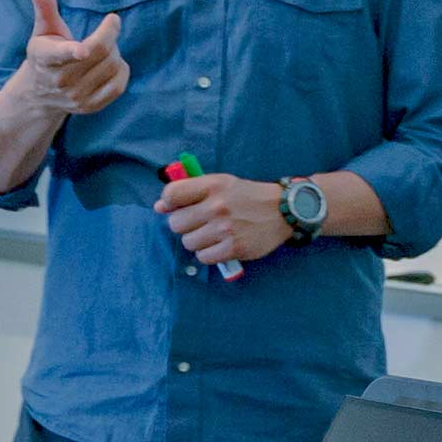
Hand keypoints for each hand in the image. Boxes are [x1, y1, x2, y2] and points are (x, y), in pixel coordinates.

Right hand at [11, 0, 129, 119]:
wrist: (39, 94)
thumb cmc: (46, 53)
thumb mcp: (42, 30)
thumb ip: (44, 7)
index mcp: (45, 58)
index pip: (60, 54)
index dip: (73, 51)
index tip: (83, 49)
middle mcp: (60, 80)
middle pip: (99, 52)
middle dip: (109, 33)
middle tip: (109, 27)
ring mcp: (75, 96)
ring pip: (112, 66)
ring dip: (115, 51)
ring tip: (104, 48)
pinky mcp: (90, 106)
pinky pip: (118, 86)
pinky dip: (121, 70)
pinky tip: (111, 63)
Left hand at [159, 173, 292, 268]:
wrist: (282, 211)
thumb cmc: (247, 196)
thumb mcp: (221, 183)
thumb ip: (190, 191)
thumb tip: (159, 207)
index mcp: (213, 185)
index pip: (172, 194)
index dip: (168, 203)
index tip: (175, 207)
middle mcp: (217, 206)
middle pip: (176, 224)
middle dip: (184, 225)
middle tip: (200, 223)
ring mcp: (225, 229)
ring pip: (188, 243)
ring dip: (197, 241)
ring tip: (212, 234)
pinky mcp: (233, 248)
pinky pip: (203, 257)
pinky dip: (208, 253)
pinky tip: (219, 245)